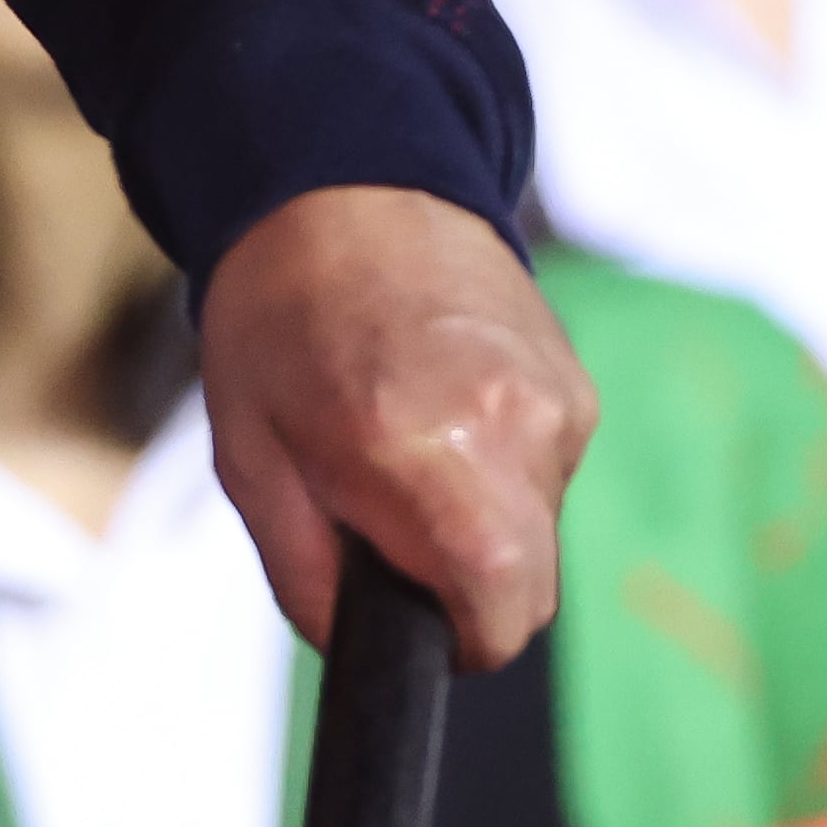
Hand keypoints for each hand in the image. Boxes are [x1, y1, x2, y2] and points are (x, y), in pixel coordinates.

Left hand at [197, 185, 594, 669]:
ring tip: (402, 440)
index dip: (456, 639)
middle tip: (386, 522)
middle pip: (529, 589)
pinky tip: (440, 405)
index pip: (500, 618)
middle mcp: (514, 430)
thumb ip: (305, 574)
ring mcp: (557, 402)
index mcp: (428, 454)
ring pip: (539, 530)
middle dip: (464, 586)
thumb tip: (354, 643)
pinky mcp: (576, 382)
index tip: (413, 614)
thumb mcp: (250, 457)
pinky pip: (548, 470)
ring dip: (479, 519)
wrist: (340, 184)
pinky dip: (500, 466)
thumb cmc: (278, 316)